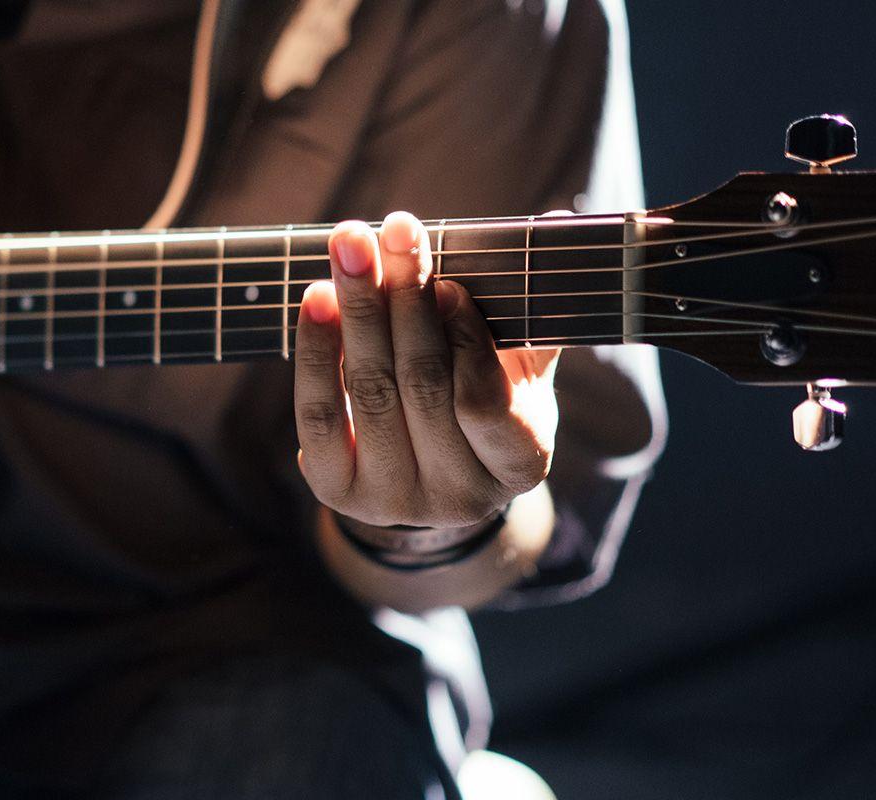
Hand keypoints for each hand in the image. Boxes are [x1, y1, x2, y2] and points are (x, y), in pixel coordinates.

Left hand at [294, 212, 558, 528]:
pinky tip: (317, 297)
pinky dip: (317, 351)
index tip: (449, 283)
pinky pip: (319, 414)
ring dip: (357, 310)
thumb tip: (558, 221)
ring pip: (369, 392)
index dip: (465, 342)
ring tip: (350, 245)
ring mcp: (393, 500)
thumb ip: (530, 307)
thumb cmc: (481, 401)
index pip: (486, 404)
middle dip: (405, 299)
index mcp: (518, 465)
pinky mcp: (337, 491)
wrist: (425, 472)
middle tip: (396, 230)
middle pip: (421, 386)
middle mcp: (457, 497)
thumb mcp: (518, 367)